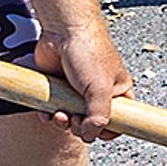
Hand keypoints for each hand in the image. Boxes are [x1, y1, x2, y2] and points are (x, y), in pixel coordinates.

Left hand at [32, 20, 133, 141]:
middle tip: (75, 119)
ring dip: (63, 122)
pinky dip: (49, 115)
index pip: (119, 121)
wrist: (63, 29)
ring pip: (71, 119)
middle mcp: (97, 94)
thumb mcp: (100, 88)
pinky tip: (48, 111)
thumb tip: (89, 136)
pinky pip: (53, 111)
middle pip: (91, 125)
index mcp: (117, 92)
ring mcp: (76, 92)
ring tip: (60, 115)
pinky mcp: (58, 89)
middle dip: (80, 127)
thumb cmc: (89, 50)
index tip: (96, 133)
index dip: (108, 131)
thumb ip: (99, 116)